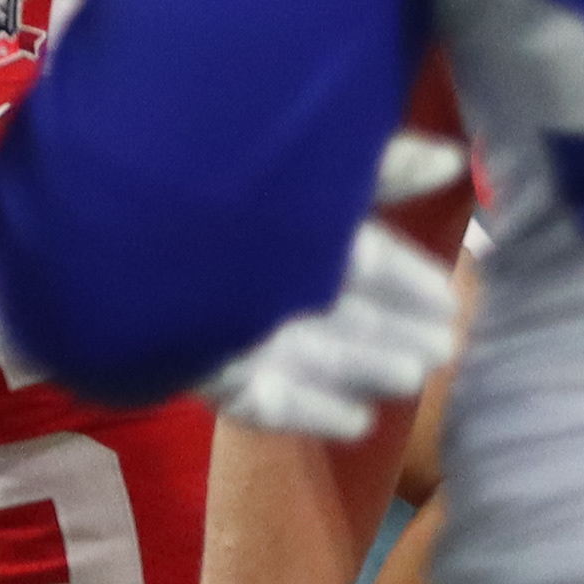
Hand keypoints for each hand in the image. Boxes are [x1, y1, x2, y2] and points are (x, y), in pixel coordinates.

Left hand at [198, 134, 466, 439]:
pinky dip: (312, 411)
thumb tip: (457, 159)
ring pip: (314, 354)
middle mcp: (263, 276)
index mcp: (289, 224)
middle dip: (395, 330)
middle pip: (342, 310)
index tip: (451, 302)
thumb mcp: (327, 171)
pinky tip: (358, 424)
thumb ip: (391, 170)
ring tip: (412, 380)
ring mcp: (234, 328)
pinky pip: (267, 399)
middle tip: (444, 350)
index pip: (363, 258)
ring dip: (366, 368)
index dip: (410, 281)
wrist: (127, 234)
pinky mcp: (207, 372)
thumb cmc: (237, 191)